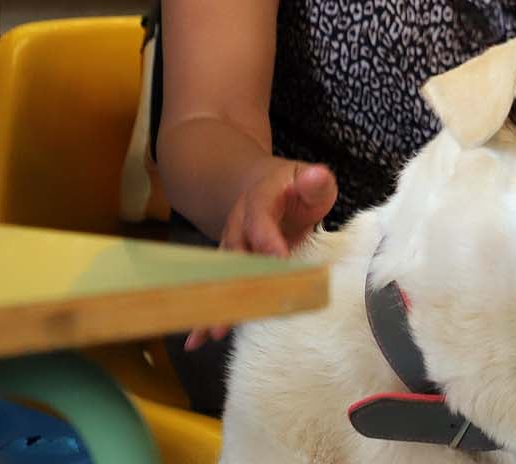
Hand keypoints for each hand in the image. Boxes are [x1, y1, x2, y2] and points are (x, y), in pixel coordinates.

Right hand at [186, 160, 335, 349]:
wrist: (262, 186)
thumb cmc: (294, 187)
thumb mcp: (309, 179)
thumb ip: (314, 181)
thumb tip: (316, 176)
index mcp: (258, 199)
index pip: (260, 220)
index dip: (267, 239)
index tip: (279, 259)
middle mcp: (238, 225)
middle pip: (235, 255)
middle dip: (237, 283)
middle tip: (238, 311)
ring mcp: (232, 246)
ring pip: (222, 277)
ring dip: (217, 304)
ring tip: (212, 333)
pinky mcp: (233, 266)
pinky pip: (220, 288)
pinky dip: (209, 313)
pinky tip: (199, 339)